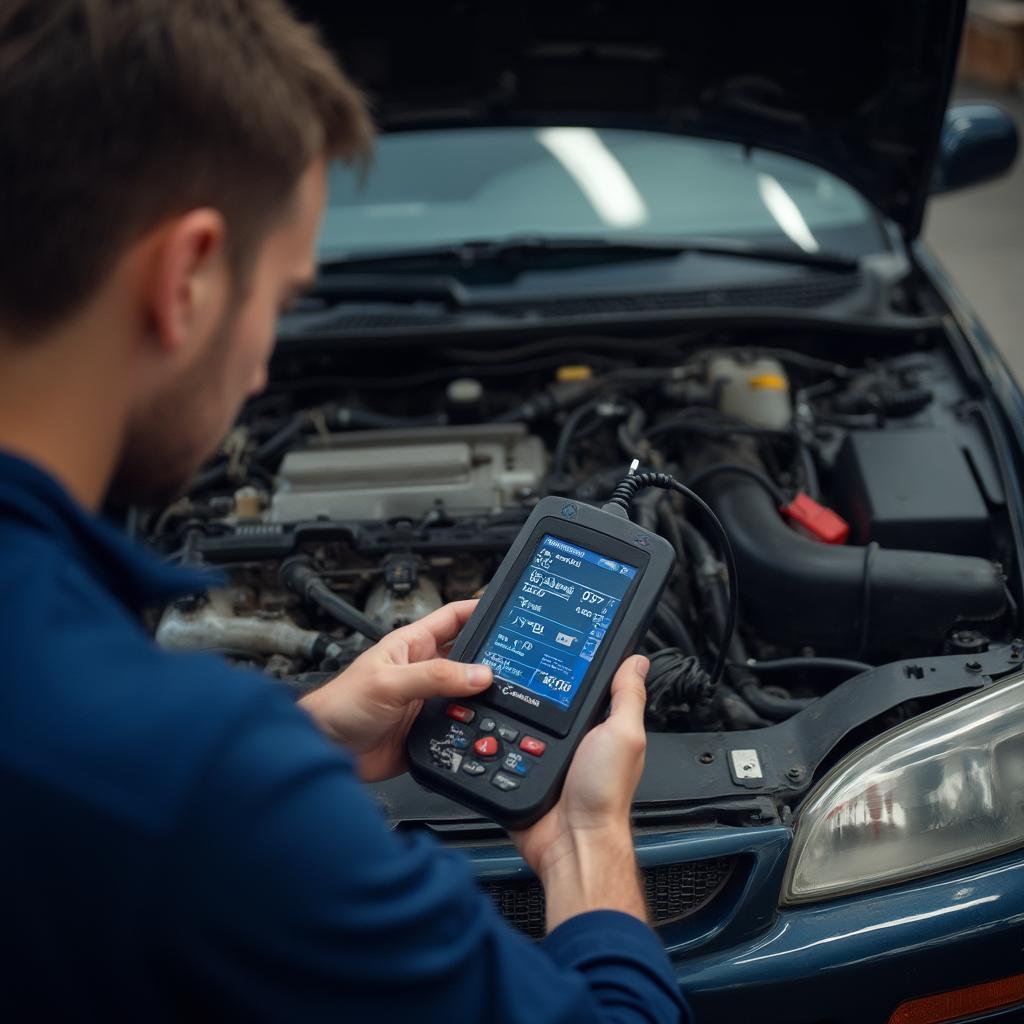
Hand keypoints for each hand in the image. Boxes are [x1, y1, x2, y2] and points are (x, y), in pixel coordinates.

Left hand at [299, 601, 491, 781]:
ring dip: (485, 698)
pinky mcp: (429, 730)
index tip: (508, 610)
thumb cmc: (340, 704)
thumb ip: (435, 677)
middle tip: (518, 662)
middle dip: (492, 657)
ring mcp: (428, 700)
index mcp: (413, 645)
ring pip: (469, 694)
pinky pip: (461, 726)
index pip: (454, 617)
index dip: (480, 609)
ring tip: (506, 697)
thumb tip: (479, 673)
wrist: (325, 750)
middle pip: (469, 656)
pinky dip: (474, 728)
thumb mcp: (389, 683)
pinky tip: (485, 729)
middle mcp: (424, 670)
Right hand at [511, 655, 649, 929]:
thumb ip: (627, 698)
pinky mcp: (520, 773)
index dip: (570, 669)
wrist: (571, 844)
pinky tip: (489, 732)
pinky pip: (501, 749)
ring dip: (507, 718)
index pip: (583, 687)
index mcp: (599, 728)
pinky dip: (494, 743)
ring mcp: (544, 757)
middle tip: (515, 673)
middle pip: (544, 702)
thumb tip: (636, 661)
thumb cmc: (604, 797)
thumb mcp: (623, 736)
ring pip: (518, 722)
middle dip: (529, 692)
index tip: (553, 647)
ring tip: (497, 699)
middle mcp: (572, 742)